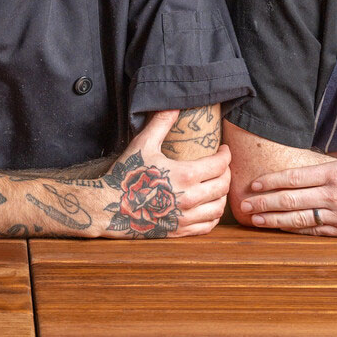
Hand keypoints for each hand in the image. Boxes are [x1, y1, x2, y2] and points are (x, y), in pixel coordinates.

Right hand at [96, 110, 231, 239]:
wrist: (109, 206)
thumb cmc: (126, 174)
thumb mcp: (143, 144)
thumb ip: (161, 122)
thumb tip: (175, 105)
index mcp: (185, 175)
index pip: (220, 165)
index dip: (226, 155)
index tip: (223, 150)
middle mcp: (190, 199)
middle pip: (223, 186)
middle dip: (227, 173)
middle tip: (221, 166)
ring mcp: (186, 218)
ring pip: (219, 208)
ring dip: (222, 195)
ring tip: (216, 185)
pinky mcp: (180, 231)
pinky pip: (208, 226)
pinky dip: (213, 215)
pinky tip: (208, 206)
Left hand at [238, 156, 336, 237]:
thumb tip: (321, 158)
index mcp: (336, 173)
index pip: (294, 177)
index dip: (271, 181)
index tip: (253, 183)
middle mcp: (333, 195)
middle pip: (290, 199)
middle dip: (264, 202)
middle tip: (244, 205)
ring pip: (299, 219)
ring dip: (274, 220)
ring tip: (256, 220)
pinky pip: (316, 232)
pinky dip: (296, 231)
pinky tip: (282, 231)